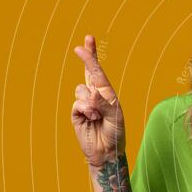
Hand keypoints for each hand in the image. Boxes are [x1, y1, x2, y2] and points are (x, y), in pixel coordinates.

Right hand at [70, 34, 124, 168]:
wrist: (107, 151)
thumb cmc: (115, 132)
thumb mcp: (115, 116)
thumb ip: (104, 103)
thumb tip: (92, 93)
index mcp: (107, 93)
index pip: (98, 71)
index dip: (92, 55)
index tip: (88, 39)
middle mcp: (95, 95)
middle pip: (87, 72)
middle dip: (86, 58)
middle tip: (79, 47)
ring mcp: (84, 103)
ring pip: (81, 90)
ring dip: (91, 103)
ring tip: (98, 116)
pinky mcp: (76, 113)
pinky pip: (78, 103)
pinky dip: (86, 110)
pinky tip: (91, 119)